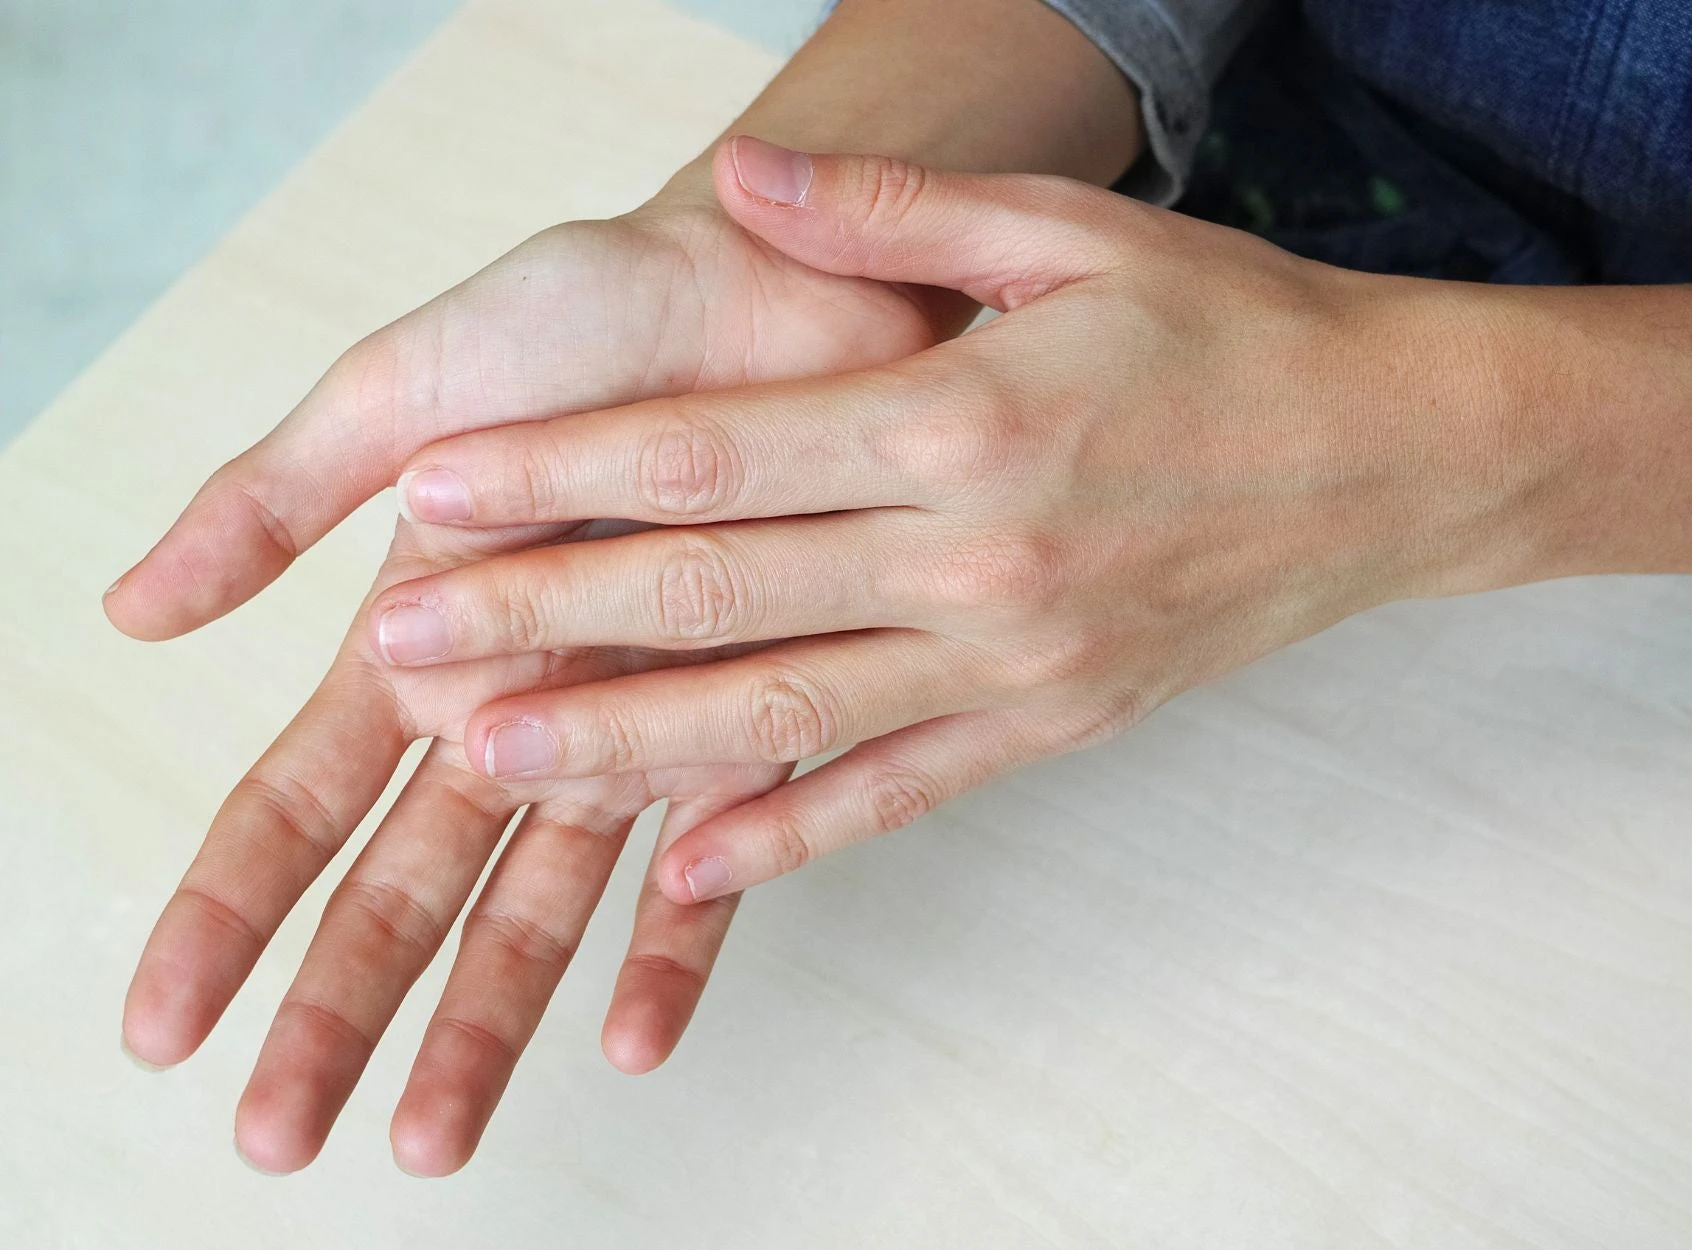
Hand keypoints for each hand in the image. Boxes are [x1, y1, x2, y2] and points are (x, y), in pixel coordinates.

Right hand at [110, 158, 951, 1172]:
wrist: (783, 280)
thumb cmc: (593, 314)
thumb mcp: (405, 390)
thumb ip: (278, 495)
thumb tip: (128, 611)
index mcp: (419, 636)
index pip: (297, 803)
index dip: (225, 914)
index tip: (158, 1028)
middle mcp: (519, 702)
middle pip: (406, 888)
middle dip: (338, 1012)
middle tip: (276, 1140)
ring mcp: (636, 723)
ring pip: (542, 904)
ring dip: (484, 1023)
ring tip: (430, 1142)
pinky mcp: (757, 716)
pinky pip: (718, 860)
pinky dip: (677, 950)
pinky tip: (634, 1041)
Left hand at [373, 141, 1550, 904]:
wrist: (1398, 458)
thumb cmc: (1236, 334)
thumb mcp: (1074, 237)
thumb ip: (894, 215)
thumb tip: (740, 182)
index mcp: (962, 420)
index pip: (715, 456)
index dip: (560, 474)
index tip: (435, 493)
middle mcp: (975, 559)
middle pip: (713, 597)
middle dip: (540, 621)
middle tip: (403, 646)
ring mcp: (1013, 663)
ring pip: (780, 716)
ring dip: (623, 745)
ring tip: (488, 759)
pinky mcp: (1052, 725)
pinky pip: (897, 795)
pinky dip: (788, 835)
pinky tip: (688, 864)